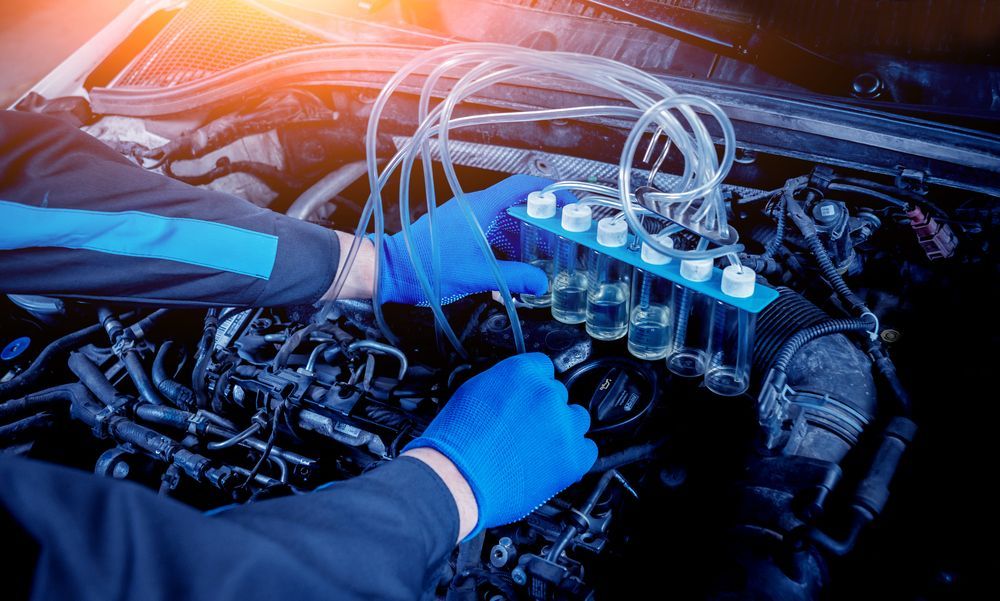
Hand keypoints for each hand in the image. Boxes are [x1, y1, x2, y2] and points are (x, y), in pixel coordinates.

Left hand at [378, 175, 574, 304]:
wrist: (393, 270)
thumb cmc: (427, 266)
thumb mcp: (478, 275)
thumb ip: (514, 279)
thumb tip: (541, 284)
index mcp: (481, 207)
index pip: (524, 186)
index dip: (552, 192)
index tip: (570, 204)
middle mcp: (474, 207)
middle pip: (518, 204)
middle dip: (542, 220)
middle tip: (561, 236)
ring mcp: (466, 218)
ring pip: (504, 221)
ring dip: (523, 237)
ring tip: (541, 257)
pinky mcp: (459, 231)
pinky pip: (490, 232)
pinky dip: (505, 246)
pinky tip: (513, 268)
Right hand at [404, 353, 597, 538]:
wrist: (456, 479)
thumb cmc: (456, 442)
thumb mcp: (472, 392)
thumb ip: (503, 384)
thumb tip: (514, 390)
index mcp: (522, 373)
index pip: (543, 367)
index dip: (533, 386)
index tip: (528, 399)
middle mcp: (547, 394)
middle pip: (558, 395)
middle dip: (544, 410)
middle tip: (524, 429)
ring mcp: (563, 425)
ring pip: (576, 420)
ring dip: (561, 431)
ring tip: (536, 448)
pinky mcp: (573, 457)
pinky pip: (587, 449)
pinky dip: (573, 456)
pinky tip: (550, 462)